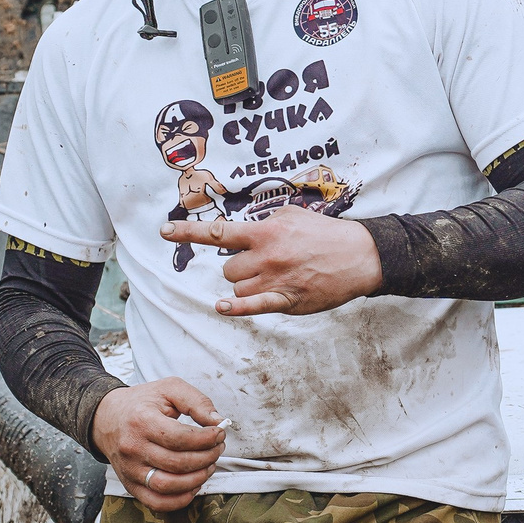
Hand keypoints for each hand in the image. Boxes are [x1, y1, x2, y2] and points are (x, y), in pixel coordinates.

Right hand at [91, 377, 226, 510]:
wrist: (107, 418)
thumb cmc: (141, 403)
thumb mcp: (169, 389)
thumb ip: (196, 401)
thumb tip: (217, 421)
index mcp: (142, 421)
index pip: (180, 438)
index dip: (207, 439)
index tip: (219, 433)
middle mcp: (133, 447)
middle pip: (178, 463)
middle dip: (207, 457)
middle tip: (217, 449)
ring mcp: (130, 469)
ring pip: (169, 485)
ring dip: (197, 479)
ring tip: (208, 465)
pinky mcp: (130, 485)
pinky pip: (156, 502)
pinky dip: (179, 500)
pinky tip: (193, 485)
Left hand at [163, 211, 382, 315]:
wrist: (360, 256)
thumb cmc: (325, 234)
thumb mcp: (293, 215)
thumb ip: (264, 222)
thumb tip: (244, 231)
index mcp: (265, 232)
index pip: (218, 232)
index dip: (188, 232)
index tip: (164, 231)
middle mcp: (265, 257)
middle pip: (228, 271)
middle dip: (239, 269)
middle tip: (263, 264)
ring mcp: (275, 281)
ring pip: (238, 290)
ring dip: (247, 287)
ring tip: (273, 278)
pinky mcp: (286, 301)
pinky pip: (252, 307)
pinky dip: (235, 308)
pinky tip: (221, 306)